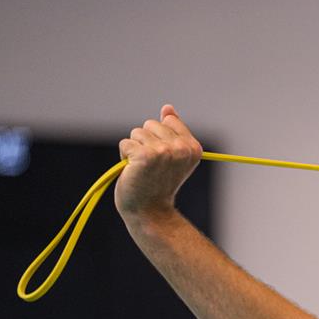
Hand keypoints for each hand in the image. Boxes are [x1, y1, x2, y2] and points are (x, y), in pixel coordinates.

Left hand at [115, 104, 202, 218]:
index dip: (160, 137)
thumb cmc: (158, 183)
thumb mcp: (172, 155)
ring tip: (142, 168)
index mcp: (194, 147)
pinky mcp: (145, 156)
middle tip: (151, 165)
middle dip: (145, 141)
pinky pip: (126, 143)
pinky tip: (133, 171)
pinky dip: (125, 156)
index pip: (169, 120)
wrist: (149, 210)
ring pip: (137, 133)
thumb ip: (172, 131)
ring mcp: (164, 152)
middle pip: (151, 124)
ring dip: (134, 149)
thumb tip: (167, 108)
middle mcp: (182, 149)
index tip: (164, 158)